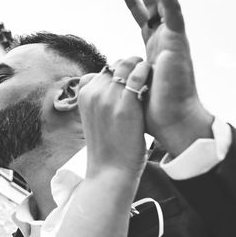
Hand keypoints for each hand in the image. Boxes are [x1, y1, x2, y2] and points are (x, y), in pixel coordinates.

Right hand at [78, 57, 150, 176]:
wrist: (110, 171)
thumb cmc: (108, 147)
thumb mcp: (94, 118)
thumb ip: (100, 99)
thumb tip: (115, 84)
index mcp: (84, 95)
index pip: (104, 70)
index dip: (119, 73)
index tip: (129, 81)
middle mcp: (93, 93)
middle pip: (115, 65)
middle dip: (131, 67)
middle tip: (143, 77)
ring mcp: (108, 98)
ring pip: (126, 65)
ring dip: (140, 67)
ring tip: (149, 76)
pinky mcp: (125, 105)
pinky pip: (137, 76)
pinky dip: (146, 73)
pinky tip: (152, 80)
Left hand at [123, 0, 212, 155]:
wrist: (171, 122)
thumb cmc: (152, 112)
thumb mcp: (131, 87)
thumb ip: (125, 75)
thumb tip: (110, 75)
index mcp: (155, 53)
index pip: (145, 23)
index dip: (136, 6)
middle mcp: (165, 43)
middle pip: (153, 6)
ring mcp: (173, 39)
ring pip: (163, 1)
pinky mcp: (178, 38)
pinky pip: (171, 6)